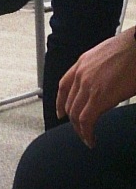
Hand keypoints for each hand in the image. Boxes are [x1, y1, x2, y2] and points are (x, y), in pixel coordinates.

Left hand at [57, 28, 135, 146]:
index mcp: (82, 63)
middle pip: (69, 104)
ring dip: (80, 130)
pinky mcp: (99, 97)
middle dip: (73, 120)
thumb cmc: (133, 48)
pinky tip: (91, 140)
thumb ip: (100, 69)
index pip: (63, 86)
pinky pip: (86, 120)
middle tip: (80, 130)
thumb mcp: (109, 55)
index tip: (61, 113)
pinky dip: (87, 133)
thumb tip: (105, 82)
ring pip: (76, 114)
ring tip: (86, 138)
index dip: (60, 103)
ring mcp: (88, 86)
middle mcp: (81, 74)